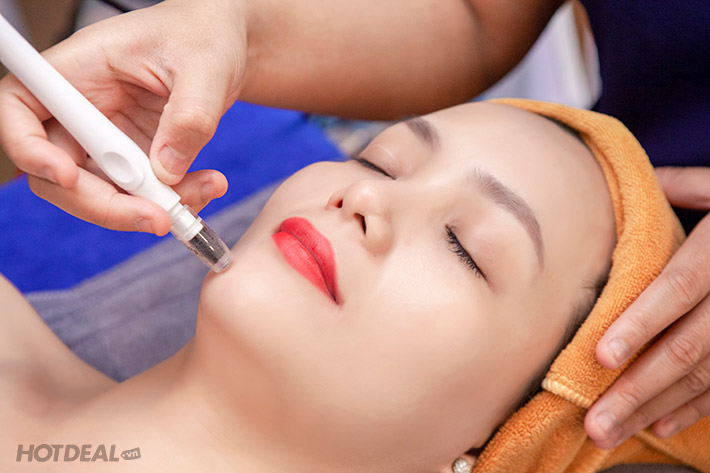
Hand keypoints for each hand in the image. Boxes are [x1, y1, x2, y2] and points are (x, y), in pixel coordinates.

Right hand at [0, 0, 245, 234]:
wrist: (226, 47)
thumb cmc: (203, 35)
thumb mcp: (204, 66)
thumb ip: (189, 114)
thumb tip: (166, 169)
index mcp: (77, 71)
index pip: (19, 109)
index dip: (30, 150)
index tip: (67, 175)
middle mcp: (83, 111)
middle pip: (58, 173)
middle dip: (105, 205)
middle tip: (157, 217)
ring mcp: (107, 141)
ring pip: (103, 195)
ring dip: (149, 208)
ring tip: (206, 188)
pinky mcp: (137, 160)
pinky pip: (141, 197)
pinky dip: (174, 202)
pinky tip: (208, 186)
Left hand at [585, 166, 709, 448]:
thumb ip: (687, 185)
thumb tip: (642, 178)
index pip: (678, 287)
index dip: (641, 322)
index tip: (602, 355)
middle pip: (686, 347)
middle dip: (637, 388)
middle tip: (594, 420)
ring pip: (704, 374)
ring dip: (655, 407)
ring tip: (610, 431)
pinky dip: (696, 407)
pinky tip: (661, 424)